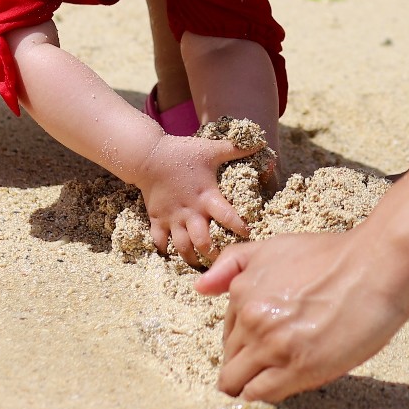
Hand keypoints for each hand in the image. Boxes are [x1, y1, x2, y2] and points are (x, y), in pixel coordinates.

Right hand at [134, 131, 262, 266]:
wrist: (148, 155)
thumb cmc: (183, 153)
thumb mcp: (211, 149)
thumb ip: (235, 149)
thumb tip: (259, 141)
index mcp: (206, 196)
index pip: (227, 216)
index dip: (239, 227)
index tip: (248, 235)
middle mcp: (190, 212)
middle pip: (203, 241)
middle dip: (214, 253)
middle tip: (222, 261)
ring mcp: (172, 218)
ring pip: (182, 247)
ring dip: (192, 258)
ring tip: (200, 266)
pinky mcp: (156, 219)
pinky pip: (159, 241)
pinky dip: (165, 251)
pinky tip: (172, 258)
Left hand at [194, 226, 408, 401]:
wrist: (377, 265)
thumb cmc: (334, 256)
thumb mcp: (275, 247)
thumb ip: (234, 264)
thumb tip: (199, 288)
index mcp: (243, 292)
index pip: (227, 334)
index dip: (246, 342)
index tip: (268, 344)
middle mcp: (252, 319)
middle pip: (230, 361)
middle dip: (247, 365)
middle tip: (276, 364)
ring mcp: (273, 346)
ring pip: (238, 383)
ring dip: (251, 385)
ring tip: (278, 380)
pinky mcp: (299, 369)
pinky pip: (262, 395)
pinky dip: (267, 394)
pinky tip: (285, 385)